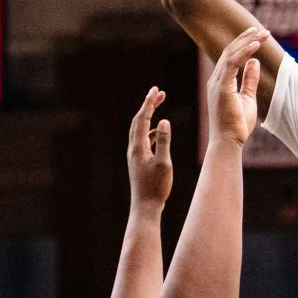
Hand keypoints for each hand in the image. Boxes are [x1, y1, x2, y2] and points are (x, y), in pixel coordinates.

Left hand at [127, 87, 172, 210]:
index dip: (149, 103)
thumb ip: (164, 142)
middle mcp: (133, 148)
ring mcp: (135, 154)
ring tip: (159, 105)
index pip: (142, 119)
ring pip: (140, 129)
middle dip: (148, 105)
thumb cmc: (156, 187)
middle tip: (158, 92)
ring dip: (148, 115)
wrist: (145, 207)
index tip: (156, 90)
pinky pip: (143, 138)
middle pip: (138, 120)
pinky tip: (160, 130)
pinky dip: (151, 129)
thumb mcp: (164, 164)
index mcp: (138, 147)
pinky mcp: (138, 160)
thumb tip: (165, 121)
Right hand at [207, 25, 265, 146]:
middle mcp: (215, 80)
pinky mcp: (222, 87)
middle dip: (245, 39)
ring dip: (247, 42)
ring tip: (261, 34)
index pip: (230, 57)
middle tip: (260, 30)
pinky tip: (255, 46)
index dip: (243, 44)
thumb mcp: (247, 98)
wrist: (228, 142)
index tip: (257, 36)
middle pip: (229, 52)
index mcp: (220, 82)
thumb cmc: (237, 125)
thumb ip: (249, 80)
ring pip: (230, 54)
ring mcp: (217, 83)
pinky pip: (233, 63)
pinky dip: (244, 52)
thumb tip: (254, 62)